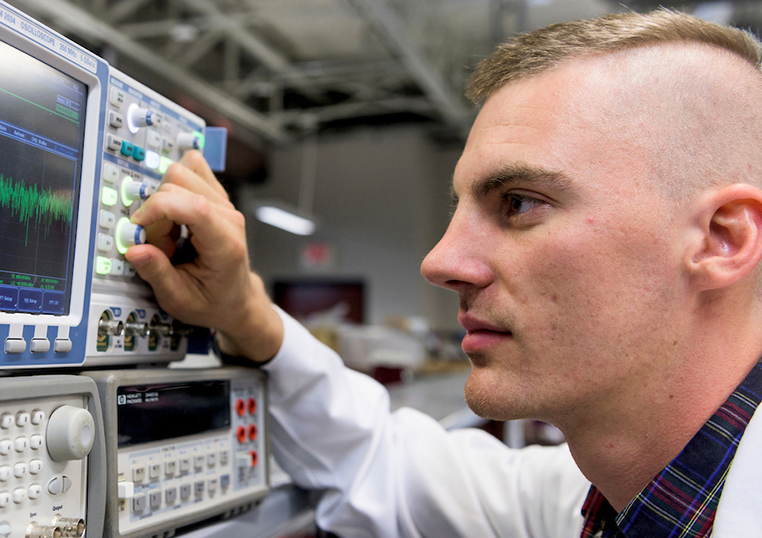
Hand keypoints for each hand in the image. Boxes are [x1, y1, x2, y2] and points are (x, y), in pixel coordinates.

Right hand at [124, 150, 282, 361]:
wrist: (236, 299)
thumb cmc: (212, 301)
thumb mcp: (179, 299)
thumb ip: (156, 273)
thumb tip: (134, 249)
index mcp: (225, 244)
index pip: (193, 205)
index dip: (158, 208)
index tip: (138, 228)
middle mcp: (229, 217)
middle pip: (179, 182)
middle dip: (157, 212)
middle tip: (161, 246)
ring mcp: (225, 204)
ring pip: (181, 173)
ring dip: (164, 201)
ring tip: (170, 233)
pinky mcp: (217, 197)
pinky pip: (189, 172)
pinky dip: (172, 191)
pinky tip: (175, 220)